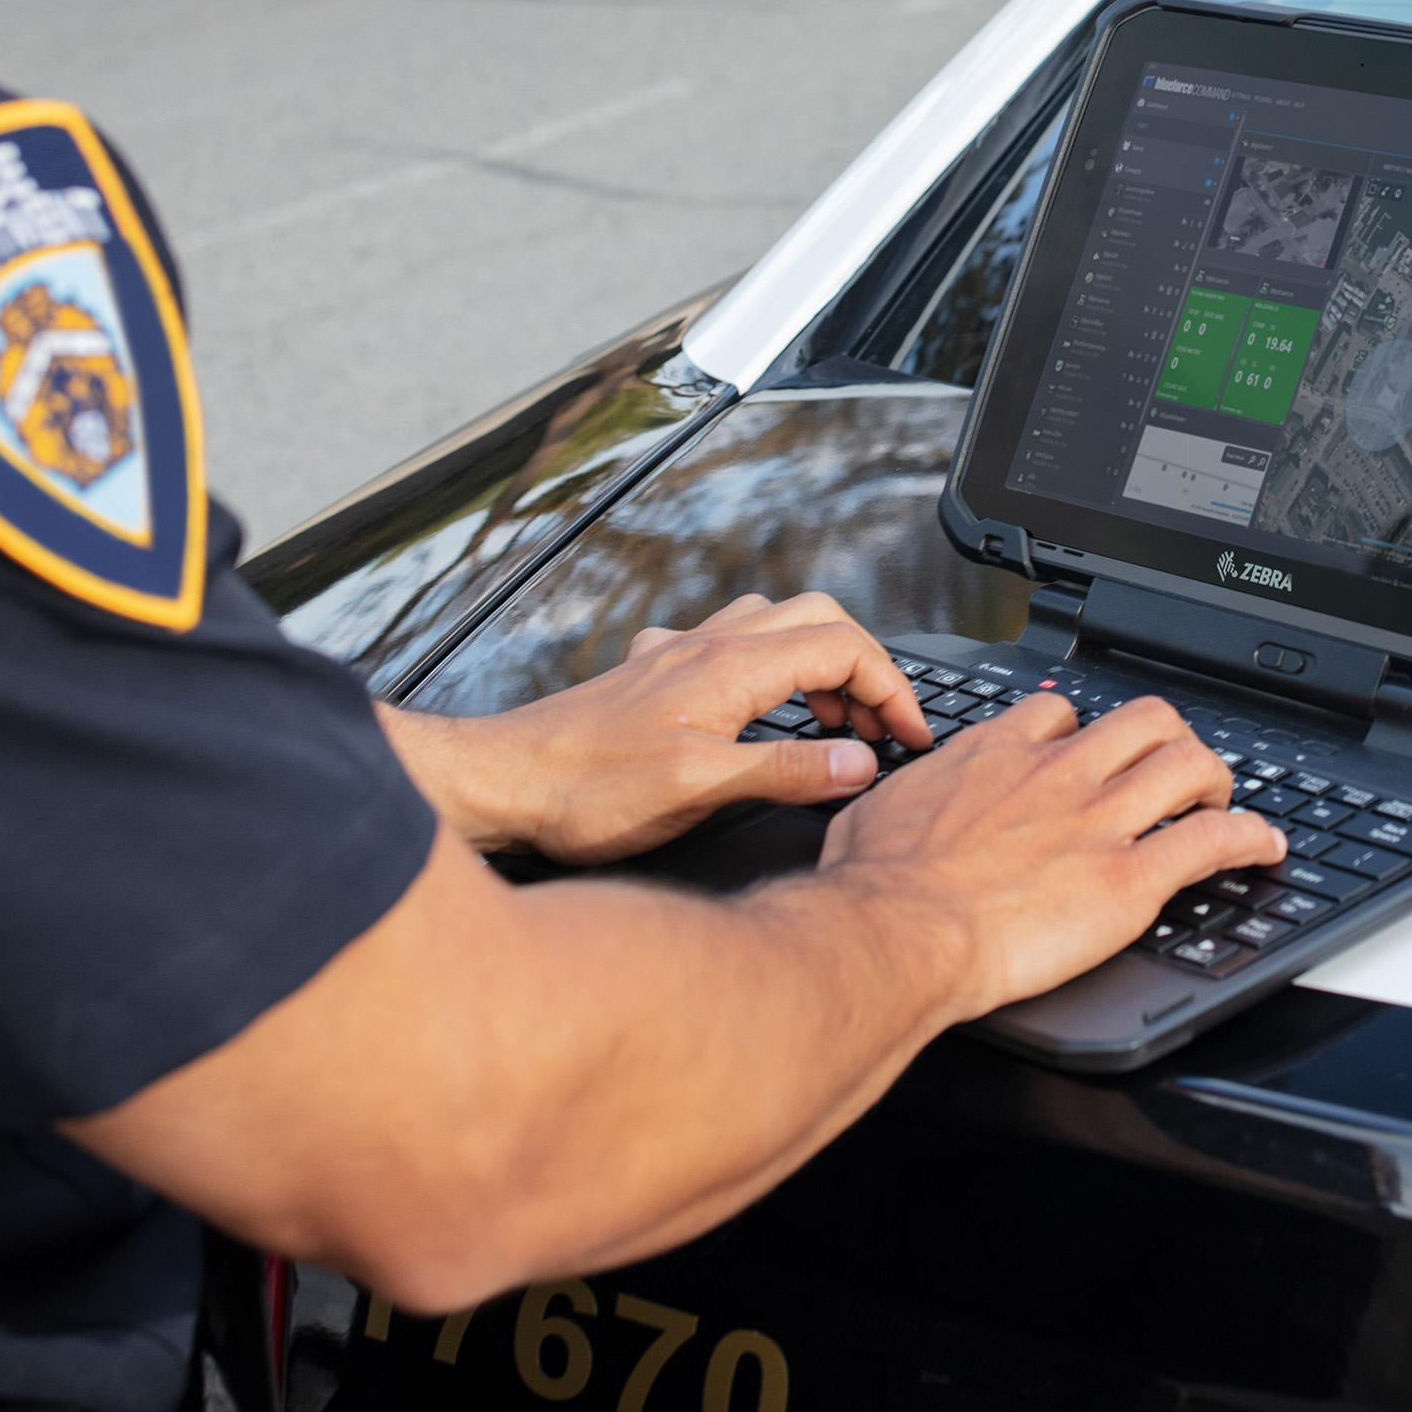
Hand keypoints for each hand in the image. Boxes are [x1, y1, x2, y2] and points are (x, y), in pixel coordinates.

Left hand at [378, 592, 935, 864]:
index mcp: (729, 668)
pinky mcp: (648, 676)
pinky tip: (749, 710)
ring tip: (828, 721)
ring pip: (771, 624)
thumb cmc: (585, 791)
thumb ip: (786, 772)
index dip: (893, 690)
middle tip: (877, 728)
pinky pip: (724, 644)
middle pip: (817, 619)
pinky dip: (763, 668)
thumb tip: (860, 763)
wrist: (500, 783)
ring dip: (816, 662)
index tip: (911, 738)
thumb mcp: (700, 791)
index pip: (844, 648)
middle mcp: (705, 647)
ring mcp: (675, 657)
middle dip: (864, 667)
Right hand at [810, 691, 1283, 1020]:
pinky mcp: (1131, 877)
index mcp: (995, 756)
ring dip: (1216, 780)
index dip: (1084, 732)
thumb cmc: (874, 887)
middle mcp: (1057, 774)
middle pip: (1143, 719)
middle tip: (1172, 771)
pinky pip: (1214, 840)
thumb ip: (904, 802)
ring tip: (1220, 802)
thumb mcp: (875, 816)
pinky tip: (1264, 847)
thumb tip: (887, 809)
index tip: (1089, 754)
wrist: (898, 932)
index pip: (1060, 714)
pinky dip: (1251, 838)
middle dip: (1168, 739)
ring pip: (1190, 763)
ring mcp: (1100, 820)